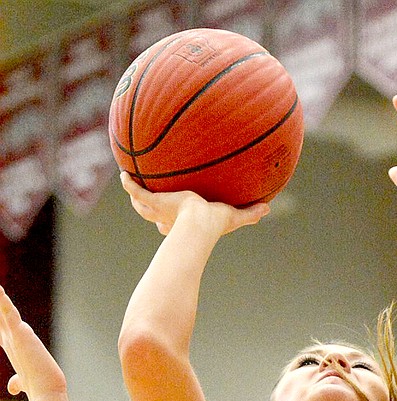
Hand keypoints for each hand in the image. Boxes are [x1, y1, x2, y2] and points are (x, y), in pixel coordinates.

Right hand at [119, 172, 269, 236]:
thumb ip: (250, 214)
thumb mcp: (234, 216)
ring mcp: (159, 210)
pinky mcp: (154, 202)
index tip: (172, 218)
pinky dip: (129, 185)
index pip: (173, 224)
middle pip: (155, 215)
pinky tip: (123, 174)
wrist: (199, 224)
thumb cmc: (214, 225)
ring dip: (137, 199)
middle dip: (152, 210)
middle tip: (150, 201)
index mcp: (183, 223)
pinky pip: (136, 192)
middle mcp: (169, 218)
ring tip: (130, 183)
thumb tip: (268, 209)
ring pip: (143, 205)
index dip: (171, 222)